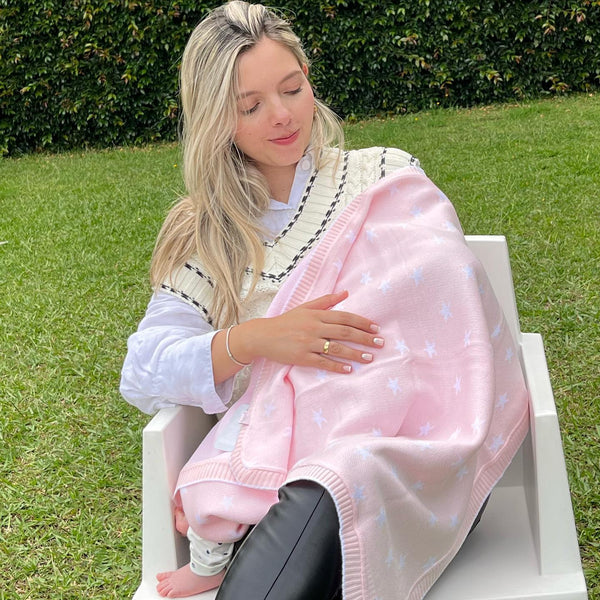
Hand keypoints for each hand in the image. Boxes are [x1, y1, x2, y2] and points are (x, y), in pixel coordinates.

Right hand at [236, 290, 383, 373]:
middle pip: (344, 332)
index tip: (376, 328)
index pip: (344, 317)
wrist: (263, 336)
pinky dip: (337, 366)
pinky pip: (323, 362)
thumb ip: (326, 301)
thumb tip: (346, 293)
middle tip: (380, 343)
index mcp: (316, 314)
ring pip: (336, 348)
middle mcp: (314, 327)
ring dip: (355, 353)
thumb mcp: (305, 307)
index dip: (362, 322)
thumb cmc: (286, 321)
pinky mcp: (302, 357)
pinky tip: (349, 369)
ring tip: (370, 358)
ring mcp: (308, 343)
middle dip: (364, 338)